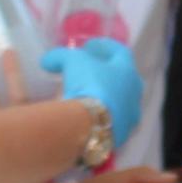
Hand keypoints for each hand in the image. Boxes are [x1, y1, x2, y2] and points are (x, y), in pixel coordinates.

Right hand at [38, 38, 144, 153]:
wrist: (90, 124)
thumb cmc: (88, 85)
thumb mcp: (72, 62)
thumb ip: (60, 56)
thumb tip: (47, 61)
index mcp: (128, 71)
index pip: (120, 53)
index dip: (104, 47)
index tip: (88, 47)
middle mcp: (134, 94)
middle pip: (123, 79)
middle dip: (107, 74)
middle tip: (90, 72)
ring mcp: (130, 117)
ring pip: (120, 103)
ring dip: (106, 97)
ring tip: (88, 97)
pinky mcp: (121, 136)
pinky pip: (111, 122)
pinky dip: (101, 117)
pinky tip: (87, 118)